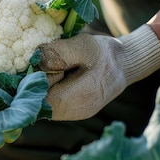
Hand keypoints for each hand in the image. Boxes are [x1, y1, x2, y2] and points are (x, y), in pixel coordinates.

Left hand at [37, 25, 159, 120]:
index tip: (41, 63)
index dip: (32, 80)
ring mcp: (73, 113)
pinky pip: (51, 101)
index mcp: (76, 99)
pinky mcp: (73, 109)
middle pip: (38, 101)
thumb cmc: (104, 53)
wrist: (126, 61)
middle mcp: (73, 112)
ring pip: (43, 102)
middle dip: (36, 82)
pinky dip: (49, 88)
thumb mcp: (82, 45)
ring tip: (60, 69)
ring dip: (43, 85)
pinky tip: (60, 74)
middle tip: (53, 64)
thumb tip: (34, 62)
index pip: (37, 97)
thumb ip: (58, 53)